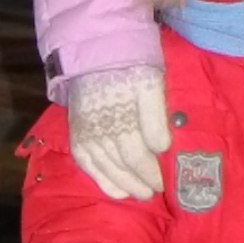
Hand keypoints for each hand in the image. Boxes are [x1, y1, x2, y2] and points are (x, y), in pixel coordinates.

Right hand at [65, 64, 170, 199]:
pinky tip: (116, 190)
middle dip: (141, 181)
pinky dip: (101, 179)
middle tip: (157, 191)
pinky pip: (86, 163)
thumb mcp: (150, 82)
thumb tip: (162, 148)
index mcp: (121, 117)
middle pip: (123, 165)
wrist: (96, 48)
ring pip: (105, 168)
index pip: (138, 156)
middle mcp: (101, 130)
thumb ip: (155, 116)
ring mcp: (86, 133)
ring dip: (124, 184)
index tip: (166, 182)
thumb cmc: (130, 64)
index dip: (152, 172)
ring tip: (141, 195)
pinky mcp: (77, 133)